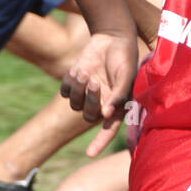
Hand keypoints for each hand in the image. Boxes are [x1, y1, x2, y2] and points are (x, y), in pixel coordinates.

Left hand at [61, 30, 138, 154]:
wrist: (111, 36)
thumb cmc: (124, 56)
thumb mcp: (126, 74)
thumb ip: (120, 94)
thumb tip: (107, 115)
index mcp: (117, 105)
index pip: (108, 129)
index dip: (100, 142)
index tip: (90, 154)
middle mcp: (101, 103)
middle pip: (88, 115)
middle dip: (89, 99)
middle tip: (93, 80)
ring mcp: (86, 93)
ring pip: (74, 103)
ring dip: (77, 89)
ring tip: (85, 73)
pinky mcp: (74, 82)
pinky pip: (64, 90)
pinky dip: (68, 81)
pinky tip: (78, 69)